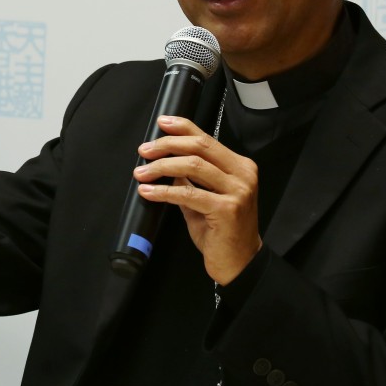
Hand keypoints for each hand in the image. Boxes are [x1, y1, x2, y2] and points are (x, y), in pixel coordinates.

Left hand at [134, 115, 261, 284]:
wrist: (239, 263)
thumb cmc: (221, 231)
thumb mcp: (205, 197)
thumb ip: (190, 178)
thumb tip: (165, 160)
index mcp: (240, 166)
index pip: (207, 139)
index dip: (183, 127)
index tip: (161, 123)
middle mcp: (243, 175)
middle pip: (200, 147)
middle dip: (167, 145)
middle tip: (144, 150)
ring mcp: (238, 191)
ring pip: (193, 166)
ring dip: (161, 167)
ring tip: (142, 172)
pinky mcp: (227, 209)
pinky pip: (188, 194)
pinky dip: (164, 191)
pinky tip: (148, 191)